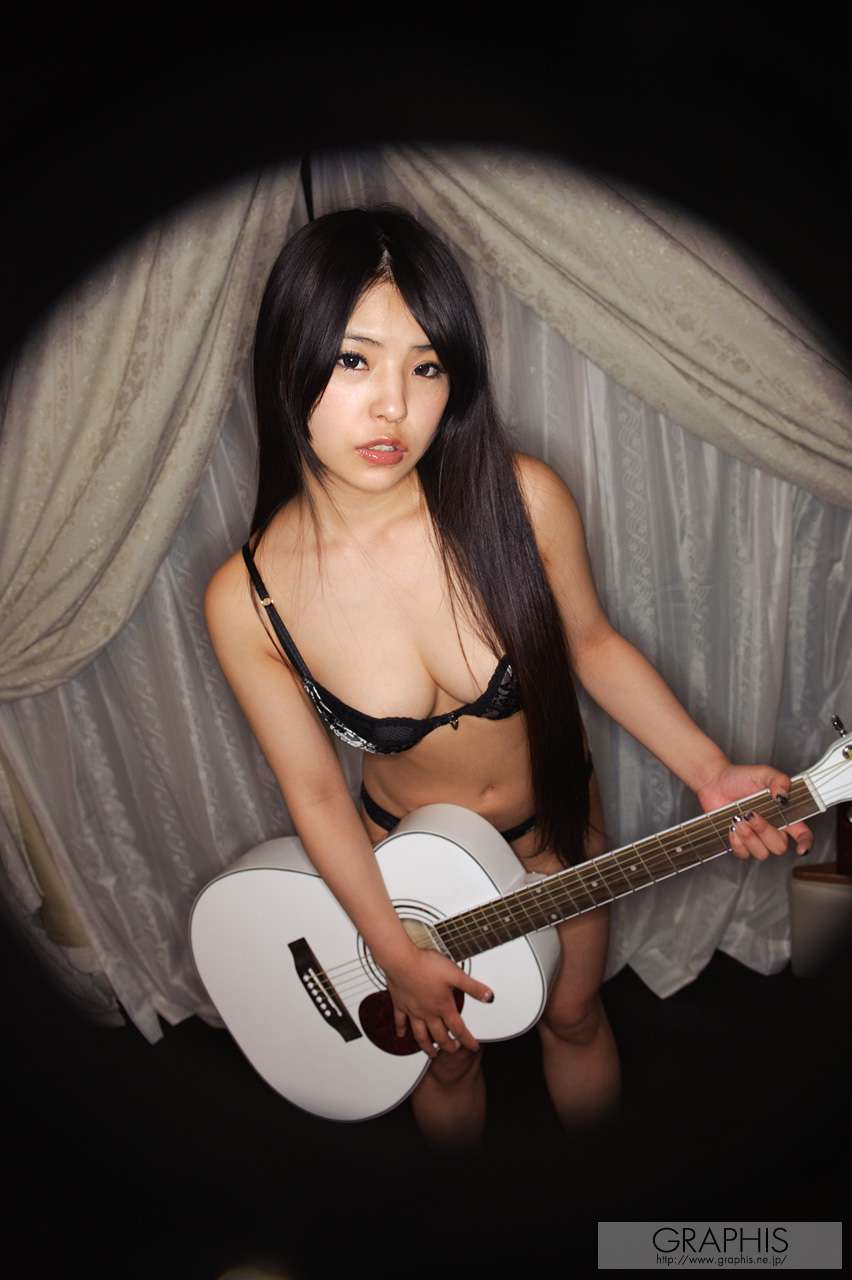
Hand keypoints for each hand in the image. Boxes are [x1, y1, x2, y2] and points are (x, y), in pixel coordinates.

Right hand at [383, 948, 493, 1058]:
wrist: (401, 961)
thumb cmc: (426, 966)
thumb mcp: (456, 974)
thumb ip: (473, 987)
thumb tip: (489, 997)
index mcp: (443, 1006)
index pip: (458, 1029)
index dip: (468, 1040)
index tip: (473, 1046)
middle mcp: (428, 1013)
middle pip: (440, 1036)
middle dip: (448, 1046)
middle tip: (453, 1049)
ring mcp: (413, 1010)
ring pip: (420, 1035)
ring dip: (427, 1046)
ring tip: (431, 1053)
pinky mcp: (400, 1004)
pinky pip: (400, 1021)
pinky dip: (401, 1030)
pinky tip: (401, 1035)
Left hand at [695, 762, 812, 859]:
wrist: (714, 782)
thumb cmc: (739, 777)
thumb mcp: (764, 773)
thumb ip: (779, 781)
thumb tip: (784, 796)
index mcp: (782, 814)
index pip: (802, 834)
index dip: (805, 843)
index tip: (801, 848)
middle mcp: (771, 828)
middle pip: (779, 846)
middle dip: (765, 832)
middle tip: (752, 815)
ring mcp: (755, 837)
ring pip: (762, 853)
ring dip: (749, 837)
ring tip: (739, 819)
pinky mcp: (739, 843)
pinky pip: (743, 854)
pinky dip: (736, 841)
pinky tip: (732, 826)